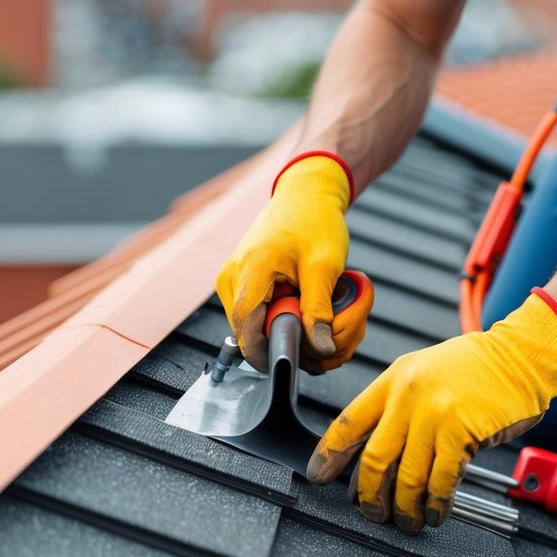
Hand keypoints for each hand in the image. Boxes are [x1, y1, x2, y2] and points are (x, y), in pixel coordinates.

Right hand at [216, 152, 369, 371]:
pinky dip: (278, 317)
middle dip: (283, 341)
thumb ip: (319, 311)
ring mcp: (231, 280)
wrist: (305, 193)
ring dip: (282, 329)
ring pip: (252, 326)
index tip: (295, 363)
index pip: (246, 329)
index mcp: (250, 270)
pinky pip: (255, 314)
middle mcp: (231, 278)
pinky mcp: (238, 283)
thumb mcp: (324, 267)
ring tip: (313, 315)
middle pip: (250, 332)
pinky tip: (301, 305)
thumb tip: (321, 350)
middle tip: (320, 337)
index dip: (268, 353)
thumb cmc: (315, 221)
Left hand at [307, 290, 556, 532]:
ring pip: (407, 477)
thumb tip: (372, 451)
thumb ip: (397, 404)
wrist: (520, 356)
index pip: (348, 422)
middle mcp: (407, 397)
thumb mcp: (422, 372)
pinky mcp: (460, 434)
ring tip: (407, 521)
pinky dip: (435, 504)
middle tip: (370, 512)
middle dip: (369, 495)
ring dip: (404, 508)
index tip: (318, 475)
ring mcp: (434, 415)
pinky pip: (440, 481)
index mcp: (393, 380)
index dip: (329, 454)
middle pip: (374, 458)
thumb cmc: (475, 368)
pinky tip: (435, 514)